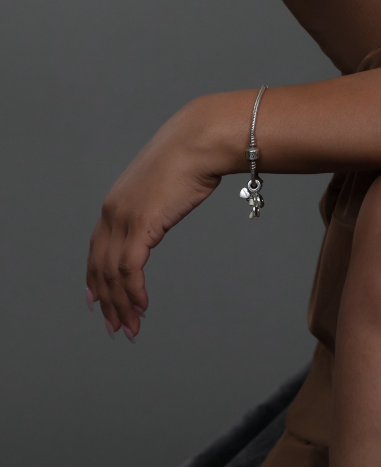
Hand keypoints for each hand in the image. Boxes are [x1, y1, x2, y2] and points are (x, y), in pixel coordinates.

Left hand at [85, 95, 238, 338]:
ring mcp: (125, 218)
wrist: (200, 139)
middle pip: (99, 267)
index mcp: (116, 201)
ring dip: (121, 304)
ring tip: (130, 326)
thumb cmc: (192, 154)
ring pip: (112, 274)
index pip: (96, 249)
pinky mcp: (141, 225)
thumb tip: (167, 204)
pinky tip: (142, 306)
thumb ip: (158, 199)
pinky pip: (130, 269)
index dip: (94, 278)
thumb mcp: (166, 181)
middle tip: (115, 326)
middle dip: (106, 301)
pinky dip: (134, 292)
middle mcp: (113, 211)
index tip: (97, 301)